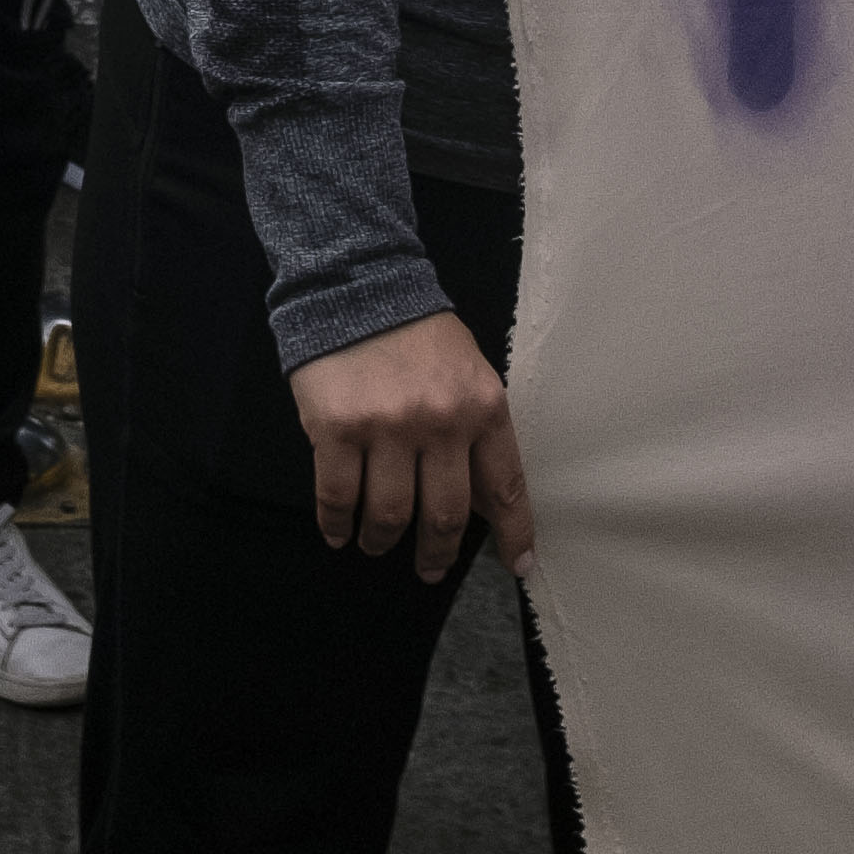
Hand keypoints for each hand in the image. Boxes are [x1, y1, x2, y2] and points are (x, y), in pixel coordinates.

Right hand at [288, 309, 532, 575]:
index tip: (516, 564)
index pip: (504, 486)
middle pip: (443, 515)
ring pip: (389, 515)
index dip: (513, 533)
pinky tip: (339, 532)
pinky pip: (337, 497)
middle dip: (437, 553)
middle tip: (429, 568)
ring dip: (382, 541)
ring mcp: (387, 427)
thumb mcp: (469, 375)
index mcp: (483, 407)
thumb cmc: (418, 336)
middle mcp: (440, 422)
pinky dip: (337, 524)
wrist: (357, 285)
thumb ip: (477, 434)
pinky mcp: (337, 428)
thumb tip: (482, 506)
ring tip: (376, 544)